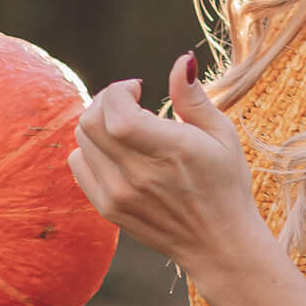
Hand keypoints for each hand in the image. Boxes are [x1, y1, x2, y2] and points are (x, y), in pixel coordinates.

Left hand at [67, 53, 267, 276]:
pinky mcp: (107, 208)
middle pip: (90, 122)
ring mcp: (118, 194)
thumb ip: (193, 98)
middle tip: (128, 102)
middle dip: (105, 101)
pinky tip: (117, 152)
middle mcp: (137, 175)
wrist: (219, 245)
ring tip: (128, 128)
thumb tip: (182, 61)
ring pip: (82, 140)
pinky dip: (90, 149)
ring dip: (99, 124)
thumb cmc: (226, 184)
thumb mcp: (221, 135)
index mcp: (169, 152)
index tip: (138, 89)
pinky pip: (78, 164)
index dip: (119, 90)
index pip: (115, 113)